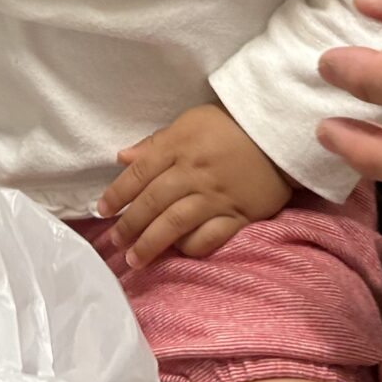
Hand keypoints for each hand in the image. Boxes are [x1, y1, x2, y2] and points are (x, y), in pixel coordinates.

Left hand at [96, 102, 291, 267]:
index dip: (117, 194)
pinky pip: (210, 237)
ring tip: (134, 259)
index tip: (102, 210)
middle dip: (129, 225)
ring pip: (175, 224)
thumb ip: (156, 142)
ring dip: (151, 244)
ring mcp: (217, 196)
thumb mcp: (190, 121)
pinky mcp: (240, 214)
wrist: (280, 131)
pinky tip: (179, 251)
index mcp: (178, 146)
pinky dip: (191, 247)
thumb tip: (122, 158)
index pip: (139, 173)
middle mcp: (193, 172)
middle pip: (153, 203)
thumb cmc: (231, 125)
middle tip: (114, 242)